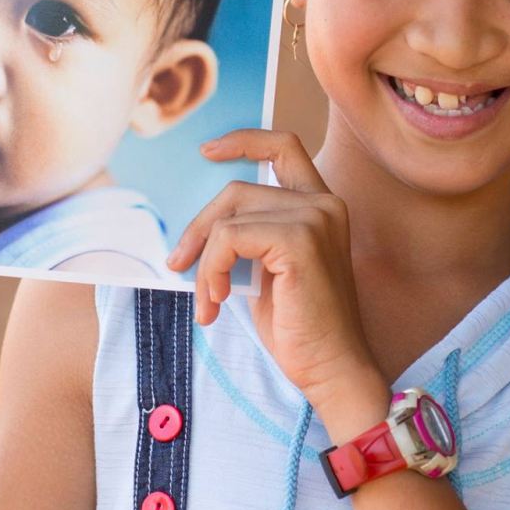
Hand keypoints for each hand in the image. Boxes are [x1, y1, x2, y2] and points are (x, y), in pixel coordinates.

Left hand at [166, 129, 379, 406]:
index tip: (207, 152)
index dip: (244, 141)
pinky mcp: (299, 240)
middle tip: (178, 263)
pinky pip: (229, 239)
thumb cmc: (300, 327)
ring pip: (228, 218)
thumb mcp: (268, 271)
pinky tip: (216, 302)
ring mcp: (314, 219)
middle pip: (237, 189)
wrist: (331, 367)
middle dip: (199, 226)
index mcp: (321, 206)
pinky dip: (212, 270)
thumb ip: (248, 238)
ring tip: (207, 299)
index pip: (283, 147)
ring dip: (204, 261)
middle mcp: (324, 204)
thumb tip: (196, 228)